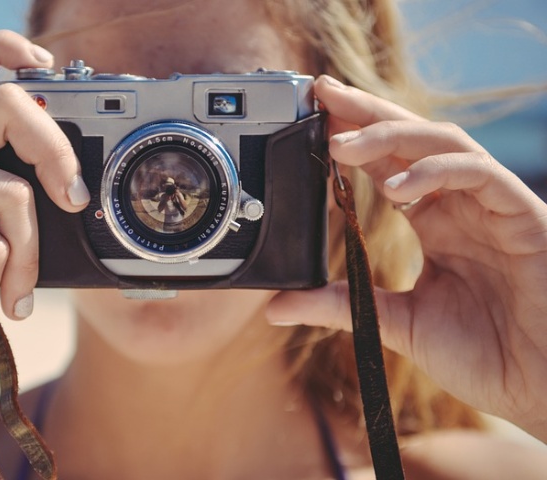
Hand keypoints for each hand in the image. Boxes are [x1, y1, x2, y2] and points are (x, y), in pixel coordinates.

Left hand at [267, 75, 546, 437]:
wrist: (541, 385)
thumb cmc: (485, 355)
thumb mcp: (396, 325)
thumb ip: (342, 307)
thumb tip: (277, 307)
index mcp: (434, 222)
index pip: (387, 163)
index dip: (352, 137)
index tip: (310, 118)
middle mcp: (460, 205)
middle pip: (410, 139)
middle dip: (365, 113)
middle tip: (320, 93)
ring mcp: (491, 206)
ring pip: (442, 142)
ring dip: (390, 136)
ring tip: (341, 143)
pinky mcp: (521, 214)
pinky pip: (479, 173)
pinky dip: (435, 172)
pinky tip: (396, 187)